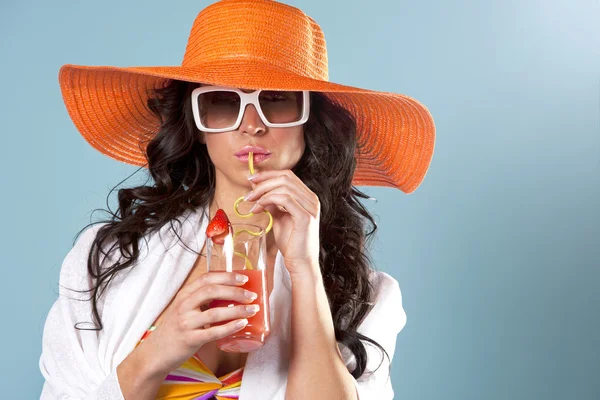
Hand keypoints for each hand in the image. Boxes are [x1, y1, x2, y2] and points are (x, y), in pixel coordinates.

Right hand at [139, 272, 259, 376]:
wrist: (156, 353)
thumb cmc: (176, 328)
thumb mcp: (185, 308)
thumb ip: (202, 300)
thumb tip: (232, 293)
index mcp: (184, 294)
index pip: (207, 279)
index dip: (227, 277)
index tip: (244, 279)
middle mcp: (183, 306)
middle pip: (211, 291)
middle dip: (235, 291)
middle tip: (252, 295)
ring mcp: (186, 323)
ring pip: (215, 312)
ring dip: (237, 310)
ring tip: (252, 310)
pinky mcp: (190, 339)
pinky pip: (213, 332)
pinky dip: (230, 327)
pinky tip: (242, 324)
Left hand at [245, 169, 320, 276]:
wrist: (300, 262)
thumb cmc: (291, 242)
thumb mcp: (279, 217)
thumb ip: (272, 202)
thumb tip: (257, 188)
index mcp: (307, 197)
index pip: (287, 175)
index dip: (268, 174)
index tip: (251, 179)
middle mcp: (311, 199)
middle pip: (285, 177)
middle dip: (263, 182)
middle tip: (248, 193)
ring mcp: (310, 207)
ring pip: (284, 186)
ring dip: (263, 192)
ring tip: (251, 203)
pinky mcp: (305, 217)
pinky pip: (284, 199)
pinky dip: (267, 200)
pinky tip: (258, 208)